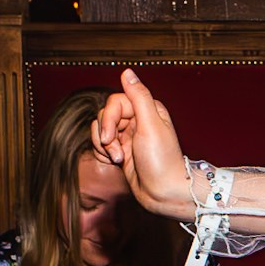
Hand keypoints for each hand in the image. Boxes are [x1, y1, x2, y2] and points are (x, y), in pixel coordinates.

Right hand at [92, 70, 189, 217]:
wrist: (164, 193)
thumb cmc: (162, 161)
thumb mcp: (151, 126)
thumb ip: (138, 97)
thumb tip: (127, 72)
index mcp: (148, 109)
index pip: (115, 101)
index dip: (109, 118)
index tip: (110, 137)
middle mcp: (138, 120)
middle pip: (105, 116)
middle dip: (106, 135)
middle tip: (118, 154)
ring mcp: (129, 136)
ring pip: (100, 130)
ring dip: (105, 147)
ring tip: (120, 160)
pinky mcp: (122, 150)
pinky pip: (101, 144)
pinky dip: (103, 154)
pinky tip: (116, 163)